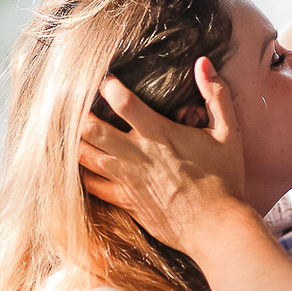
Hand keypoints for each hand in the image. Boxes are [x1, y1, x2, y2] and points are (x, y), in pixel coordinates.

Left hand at [79, 58, 245, 250]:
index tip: (104, 77)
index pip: (123, 101)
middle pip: (91, 128)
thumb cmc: (224, 180)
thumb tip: (203, 62)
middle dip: (77, 112)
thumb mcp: (228, 133)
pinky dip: (80, 172)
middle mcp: (136, 155)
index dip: (108, 84)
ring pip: (84, 156)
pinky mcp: (124, 201)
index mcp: (159, 134)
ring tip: (63, 127)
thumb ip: (216, 95)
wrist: (216, 228)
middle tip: (70, 100)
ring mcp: (126, 180)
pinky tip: (76, 163)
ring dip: (71, 140)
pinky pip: (91, 185)